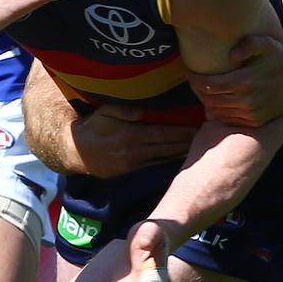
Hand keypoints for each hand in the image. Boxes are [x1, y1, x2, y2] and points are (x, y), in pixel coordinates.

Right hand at [72, 105, 194, 177]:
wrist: (74, 152)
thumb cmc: (91, 127)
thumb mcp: (105, 112)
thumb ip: (126, 109)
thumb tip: (146, 109)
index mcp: (130, 135)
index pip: (162, 134)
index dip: (182, 132)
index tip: (198, 127)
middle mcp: (134, 152)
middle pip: (167, 148)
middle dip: (187, 143)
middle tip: (208, 138)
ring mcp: (133, 164)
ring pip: (163, 159)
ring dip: (181, 154)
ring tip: (201, 149)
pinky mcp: (130, 172)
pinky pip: (154, 165)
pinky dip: (169, 161)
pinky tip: (181, 158)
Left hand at [188, 34, 282, 126]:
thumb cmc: (279, 54)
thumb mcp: (266, 42)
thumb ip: (248, 44)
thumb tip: (230, 55)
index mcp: (244, 82)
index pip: (208, 85)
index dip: (194, 79)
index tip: (189, 71)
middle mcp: (247, 100)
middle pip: (208, 99)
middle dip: (197, 90)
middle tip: (194, 80)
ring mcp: (252, 113)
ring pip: (217, 111)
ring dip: (206, 101)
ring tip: (203, 89)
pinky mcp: (256, 121)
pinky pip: (229, 119)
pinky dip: (219, 111)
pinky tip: (217, 100)